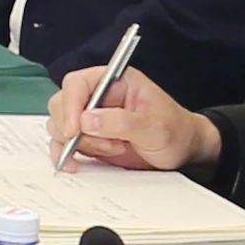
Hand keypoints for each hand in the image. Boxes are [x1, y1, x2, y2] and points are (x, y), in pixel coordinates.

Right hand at [46, 67, 213, 172]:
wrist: (184, 152)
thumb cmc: (176, 132)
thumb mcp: (155, 127)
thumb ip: (122, 122)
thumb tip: (86, 120)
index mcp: (115, 82)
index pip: (78, 83)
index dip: (71, 104)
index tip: (75, 129)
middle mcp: (99, 97)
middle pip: (62, 103)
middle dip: (74, 128)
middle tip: (99, 144)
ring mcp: (91, 118)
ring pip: (60, 125)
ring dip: (79, 144)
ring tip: (113, 149)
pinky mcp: (89, 137)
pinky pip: (64, 143)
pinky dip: (66, 154)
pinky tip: (76, 163)